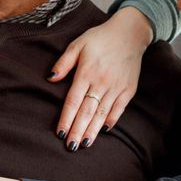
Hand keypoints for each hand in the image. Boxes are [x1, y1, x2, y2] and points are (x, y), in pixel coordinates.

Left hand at [50, 7, 152, 150]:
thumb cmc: (100, 38)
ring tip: (84, 144)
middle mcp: (102, 82)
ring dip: (93, 130)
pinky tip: (103, 130)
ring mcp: (117, 87)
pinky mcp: (129, 89)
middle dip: (77, 130)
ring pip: (102, 113)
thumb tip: (50, 78)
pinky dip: (111, 119)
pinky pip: (119, 108)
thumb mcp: (77, 44)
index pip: (73, 101)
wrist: (130, 33)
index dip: (66, 119)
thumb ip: (64, 62)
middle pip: (87, 111)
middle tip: (70, 147)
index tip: (59, 133)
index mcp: (86, 72)